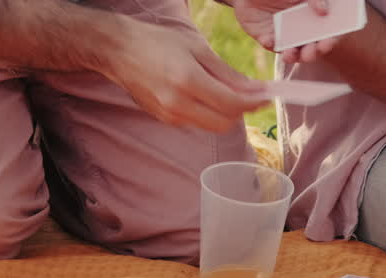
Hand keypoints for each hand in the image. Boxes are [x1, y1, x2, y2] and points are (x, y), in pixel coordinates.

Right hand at [102, 17, 268, 132]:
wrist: (119, 51)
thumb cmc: (158, 42)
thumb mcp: (197, 48)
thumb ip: (227, 73)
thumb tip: (254, 89)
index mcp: (187, 80)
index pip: (232, 104)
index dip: (253, 103)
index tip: (267, 96)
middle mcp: (178, 103)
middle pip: (225, 122)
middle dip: (241, 111)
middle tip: (249, 95)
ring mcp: (170, 115)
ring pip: (212, 126)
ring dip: (225, 114)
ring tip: (227, 93)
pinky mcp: (165, 120)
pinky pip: (197, 123)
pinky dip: (208, 114)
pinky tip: (205, 96)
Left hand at [232, 0, 339, 63]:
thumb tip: (324, 11)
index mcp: (314, 20)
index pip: (326, 35)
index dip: (329, 41)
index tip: (328, 42)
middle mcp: (302, 31)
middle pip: (311, 48)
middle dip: (312, 52)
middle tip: (312, 52)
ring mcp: (285, 36)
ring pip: (292, 52)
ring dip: (293, 55)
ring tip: (290, 53)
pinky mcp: (269, 38)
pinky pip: (271, 45)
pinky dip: (270, 44)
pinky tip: (269, 39)